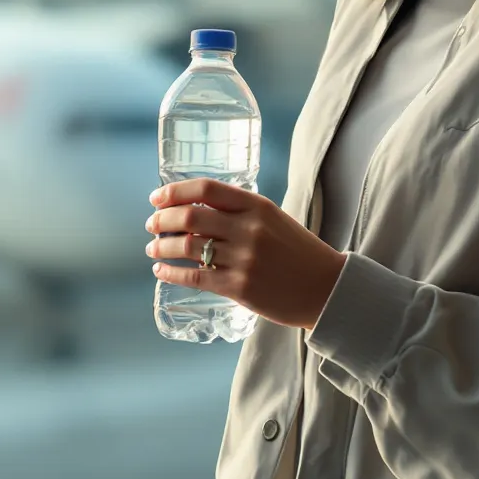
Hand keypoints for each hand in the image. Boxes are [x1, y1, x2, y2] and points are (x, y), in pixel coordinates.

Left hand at [147, 179, 346, 330]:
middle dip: (162, 219)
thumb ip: (240, 213)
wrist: (327, 289)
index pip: (206, 189)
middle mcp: (249, 229)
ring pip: (187, 247)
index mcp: (257, 206)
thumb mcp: (274, 220)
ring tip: (153, 248)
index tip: (157, 198)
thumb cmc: (299, 253)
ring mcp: (244, 259)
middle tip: (151, 224)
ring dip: (162, 246)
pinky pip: (194, 277)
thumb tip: (194, 213)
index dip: (175, 192)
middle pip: (190, 216)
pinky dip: (171, 273)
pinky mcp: (240, 287)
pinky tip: (161, 270)